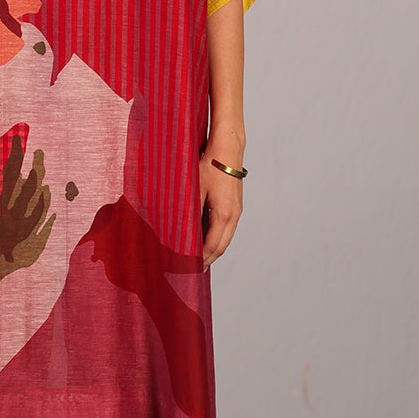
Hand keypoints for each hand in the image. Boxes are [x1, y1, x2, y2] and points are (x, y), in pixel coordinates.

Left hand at [199, 148, 243, 267]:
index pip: (212, 246)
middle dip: (208, 259)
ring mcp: (237, 211)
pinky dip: (217, 237)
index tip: (189, 268)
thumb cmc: (209, 165)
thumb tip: (181, 233)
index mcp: (224, 214)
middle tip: (193, 269)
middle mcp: (234, 215)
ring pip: (226, 238)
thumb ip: (190, 213)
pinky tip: (205, 238)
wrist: (227, 149)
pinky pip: (227, 228)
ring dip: (213, 249)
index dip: (201, 260)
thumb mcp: (194, 189)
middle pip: (222, 247)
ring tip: (199, 257)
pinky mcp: (236, 205)